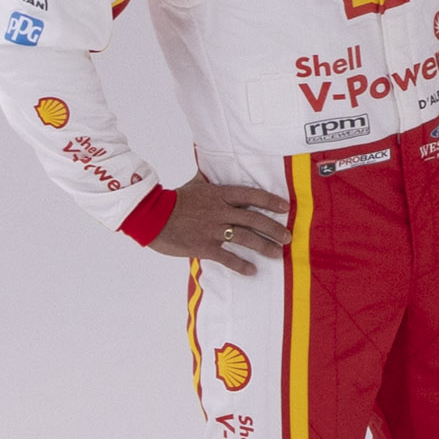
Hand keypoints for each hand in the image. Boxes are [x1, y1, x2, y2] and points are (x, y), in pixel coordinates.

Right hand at [153, 177, 288, 273]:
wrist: (149, 215)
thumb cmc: (172, 200)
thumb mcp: (193, 185)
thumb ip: (207, 179)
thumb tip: (210, 168)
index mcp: (219, 194)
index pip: (251, 196)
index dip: (271, 201)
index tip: (285, 208)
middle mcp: (220, 211)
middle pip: (254, 219)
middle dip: (274, 229)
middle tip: (288, 237)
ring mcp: (212, 229)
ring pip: (245, 238)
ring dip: (264, 246)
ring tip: (278, 254)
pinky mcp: (203, 246)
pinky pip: (227, 258)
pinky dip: (240, 265)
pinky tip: (252, 271)